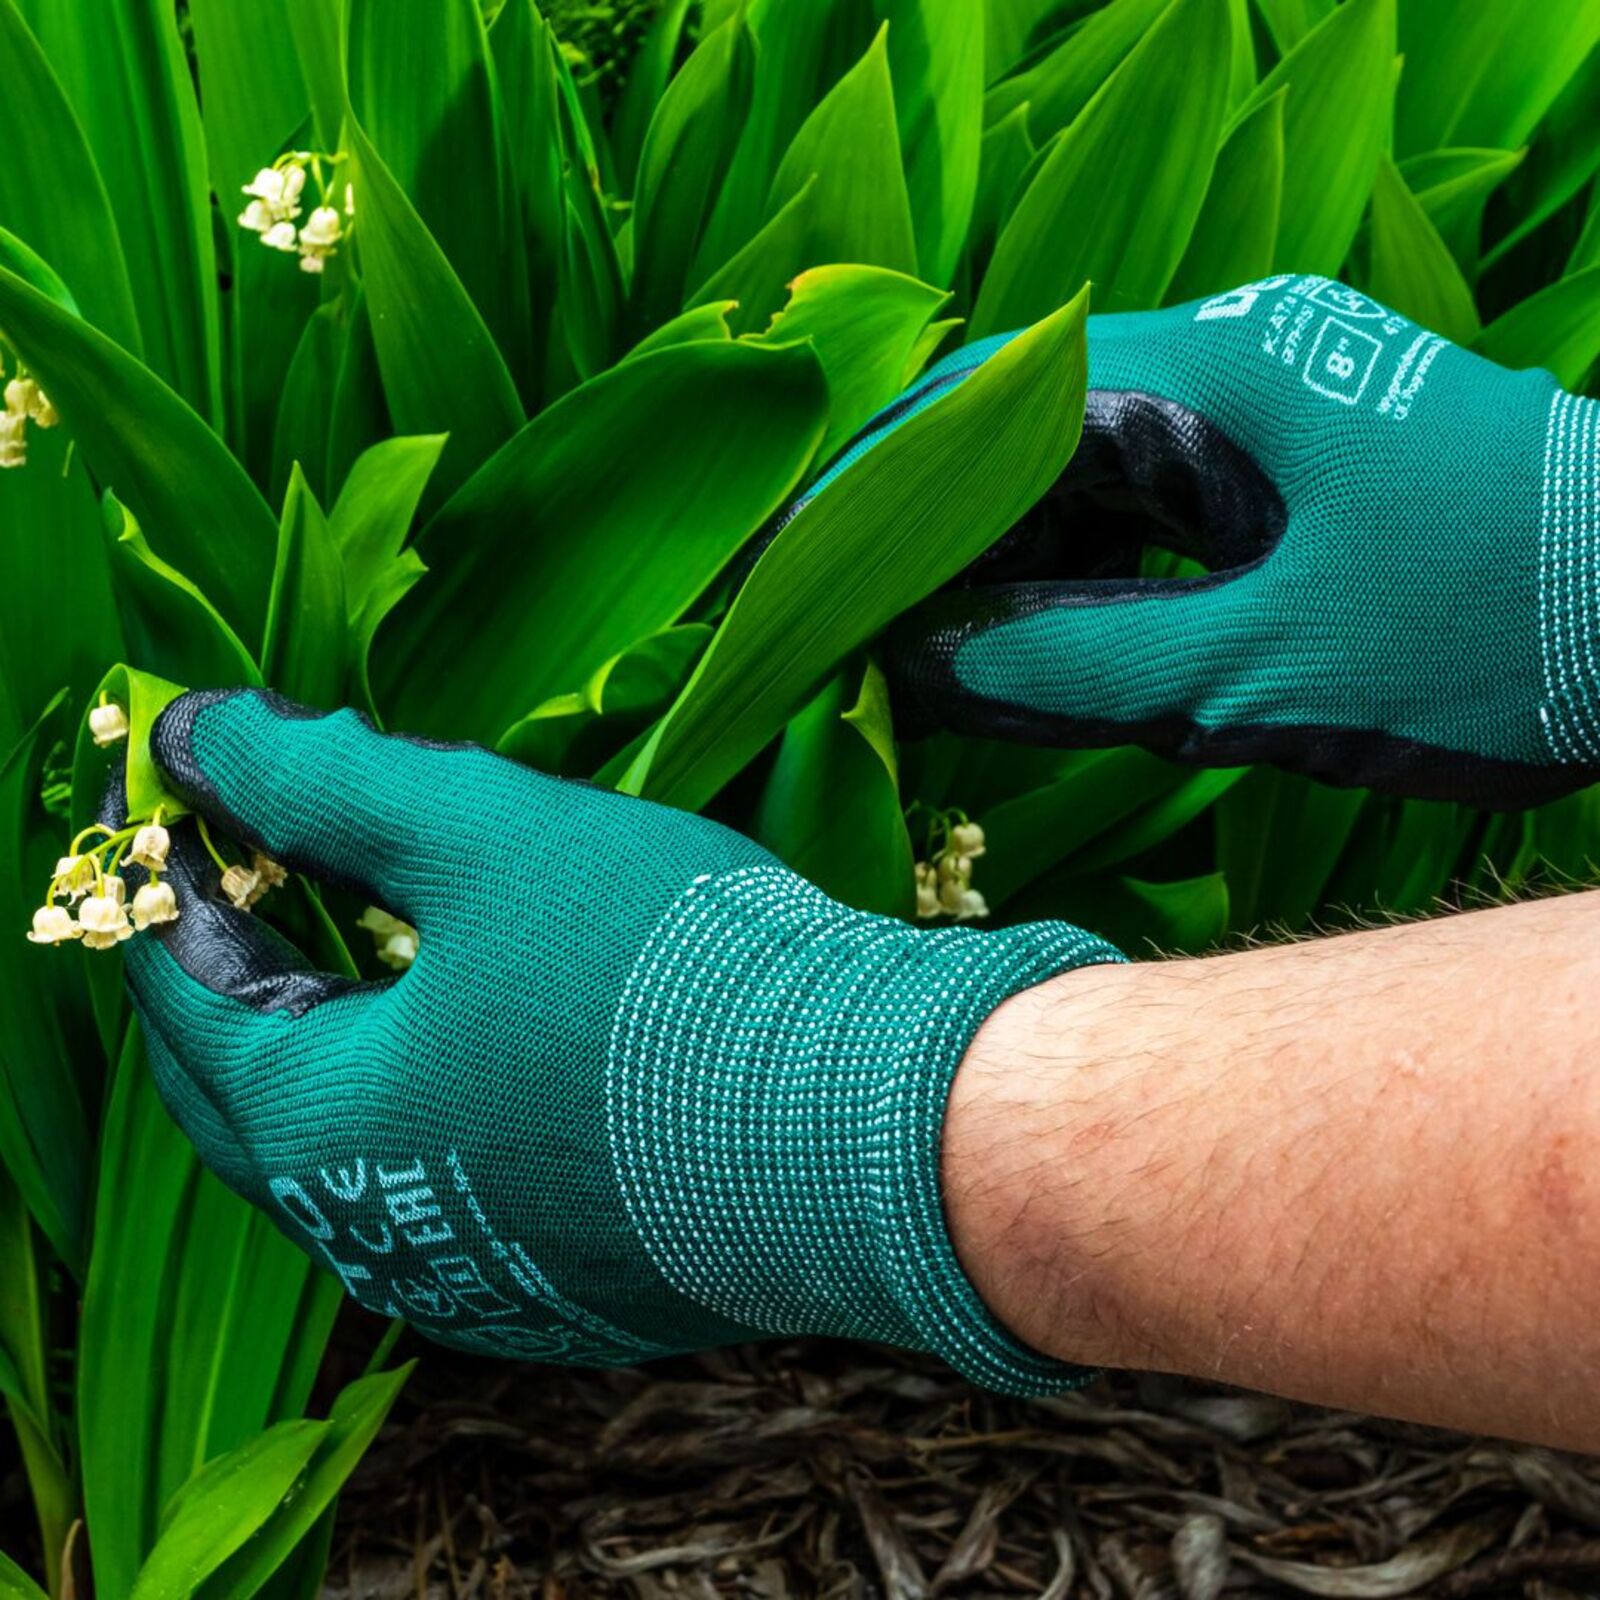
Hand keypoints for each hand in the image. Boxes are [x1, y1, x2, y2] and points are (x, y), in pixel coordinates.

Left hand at [117, 688, 1118, 1389]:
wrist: (875, 1129)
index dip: (170, 899)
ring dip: (333, 1061)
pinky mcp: (569, 1299)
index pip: (188, 1003)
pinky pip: (448, 1206)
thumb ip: (327, 780)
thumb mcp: (486, 836)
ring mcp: (478, 1284)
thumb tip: (196, 734)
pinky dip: (427, 1122)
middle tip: (242, 892)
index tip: (175, 824)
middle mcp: (376, 1236)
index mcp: (325, 1124)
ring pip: (353, 1163)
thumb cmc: (668, 976)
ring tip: (355, 967)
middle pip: (249, 1100)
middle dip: (230, 990)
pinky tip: (480, 1062)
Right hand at [881, 274, 1598, 808]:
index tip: (802, 570)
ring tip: (950, 659)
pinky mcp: (1297, 450)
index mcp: (1213, 375)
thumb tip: (924, 663)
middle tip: (864, 640)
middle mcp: (1229, 357)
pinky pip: (1153, 494)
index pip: (984, 406)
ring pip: (1086, 465)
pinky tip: (1062, 641)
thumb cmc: (1487, 639)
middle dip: (937, 535)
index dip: (878, 488)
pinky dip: (1093, 566)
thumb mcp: (1260, 675)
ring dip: (1014, 557)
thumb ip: (1073, 667)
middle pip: (1024, 428)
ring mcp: (1267, 398)